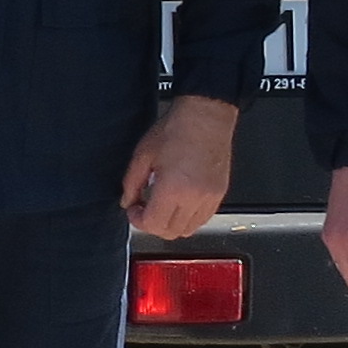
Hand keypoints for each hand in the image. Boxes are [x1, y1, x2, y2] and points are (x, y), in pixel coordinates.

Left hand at [119, 93, 238, 241]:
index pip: (152, 224)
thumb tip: (127, 200)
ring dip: (172, 224)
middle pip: (170, 232)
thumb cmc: (178, 129)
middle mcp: (194, 198)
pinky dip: (189, 218)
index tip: (133, 209)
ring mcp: (209, 198)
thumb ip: (131, 182)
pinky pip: (203, 219)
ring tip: (163, 205)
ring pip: (188, 229)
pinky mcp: (220, 193)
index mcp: (173, 189)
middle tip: (145, 208)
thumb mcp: (143, 154)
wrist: (205, 116)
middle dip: (153, 224)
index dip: (138, 220)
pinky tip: (180, 203)